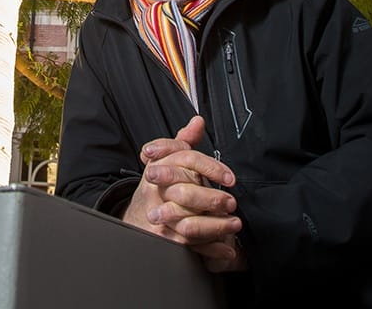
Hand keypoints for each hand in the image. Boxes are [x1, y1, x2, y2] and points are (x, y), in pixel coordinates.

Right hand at [122, 115, 246, 272]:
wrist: (137, 215)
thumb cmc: (157, 184)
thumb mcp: (165, 158)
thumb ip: (182, 140)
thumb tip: (198, 121)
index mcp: (159, 168)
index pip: (186, 160)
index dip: (211, 168)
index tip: (229, 178)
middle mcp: (158, 192)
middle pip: (187, 194)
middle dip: (213, 199)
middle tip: (231, 202)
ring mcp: (161, 217)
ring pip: (190, 225)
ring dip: (216, 226)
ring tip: (234, 224)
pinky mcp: (167, 238)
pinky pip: (192, 246)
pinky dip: (212, 249)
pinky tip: (226, 248)